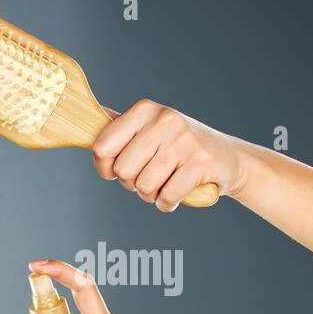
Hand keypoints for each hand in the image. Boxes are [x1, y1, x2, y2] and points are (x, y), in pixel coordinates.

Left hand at [92, 99, 246, 210]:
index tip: (117, 169)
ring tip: (166, 181)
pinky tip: (178, 191)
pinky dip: (168, 202)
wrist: (228, 158)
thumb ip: (118, 129)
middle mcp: (164, 120)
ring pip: (143, 186)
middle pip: (122, 171)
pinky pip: (166, 197)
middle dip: (132, 183)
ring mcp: (184, 141)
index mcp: (144, 111)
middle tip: (151, 175)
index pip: (101, 148)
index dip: (105, 168)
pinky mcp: (200, 163)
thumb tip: (84, 121)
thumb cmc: (178, 147)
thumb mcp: (148, 129)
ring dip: (151, 194)